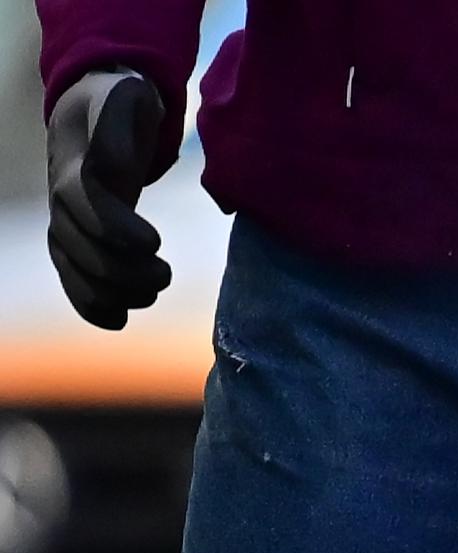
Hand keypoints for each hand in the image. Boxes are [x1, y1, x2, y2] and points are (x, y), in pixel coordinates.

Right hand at [46, 70, 170, 329]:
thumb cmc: (119, 102)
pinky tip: (118, 320)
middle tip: (164, 276)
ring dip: (110, 291)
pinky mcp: (76, 236)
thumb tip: (118, 169)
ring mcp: (66, 219)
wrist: (93, 109)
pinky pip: (71, 274)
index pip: (86, 202)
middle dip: (121, 268)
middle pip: (80, 244)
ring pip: (74, 266)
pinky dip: (89, 303)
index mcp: (76, 164)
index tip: (153, 244)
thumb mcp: (125, 98)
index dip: (115, 227)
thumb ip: (118, 126)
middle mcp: (63, 197)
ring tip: (151, 296)